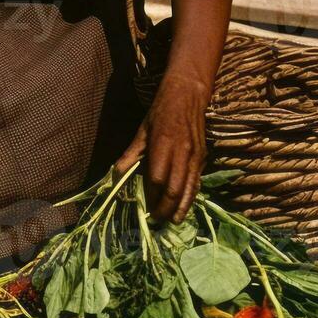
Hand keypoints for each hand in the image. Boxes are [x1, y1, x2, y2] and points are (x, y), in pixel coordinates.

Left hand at [117, 71, 209, 224]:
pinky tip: (184, 208)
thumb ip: (131, 154)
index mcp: (162, 144)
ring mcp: (194, 156)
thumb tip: (116, 174)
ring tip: (172, 221)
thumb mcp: (142, 130)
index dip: (151, 196)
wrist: (188, 96)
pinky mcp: (202, 158)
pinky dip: (191, 197)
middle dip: (165, 207)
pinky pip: (197, 182)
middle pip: (174, 188)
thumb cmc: (161, 112)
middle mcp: (181, 152)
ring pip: (188, 188)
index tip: (145, 208)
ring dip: (180, 207)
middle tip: (157, 220)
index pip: (156, 178)